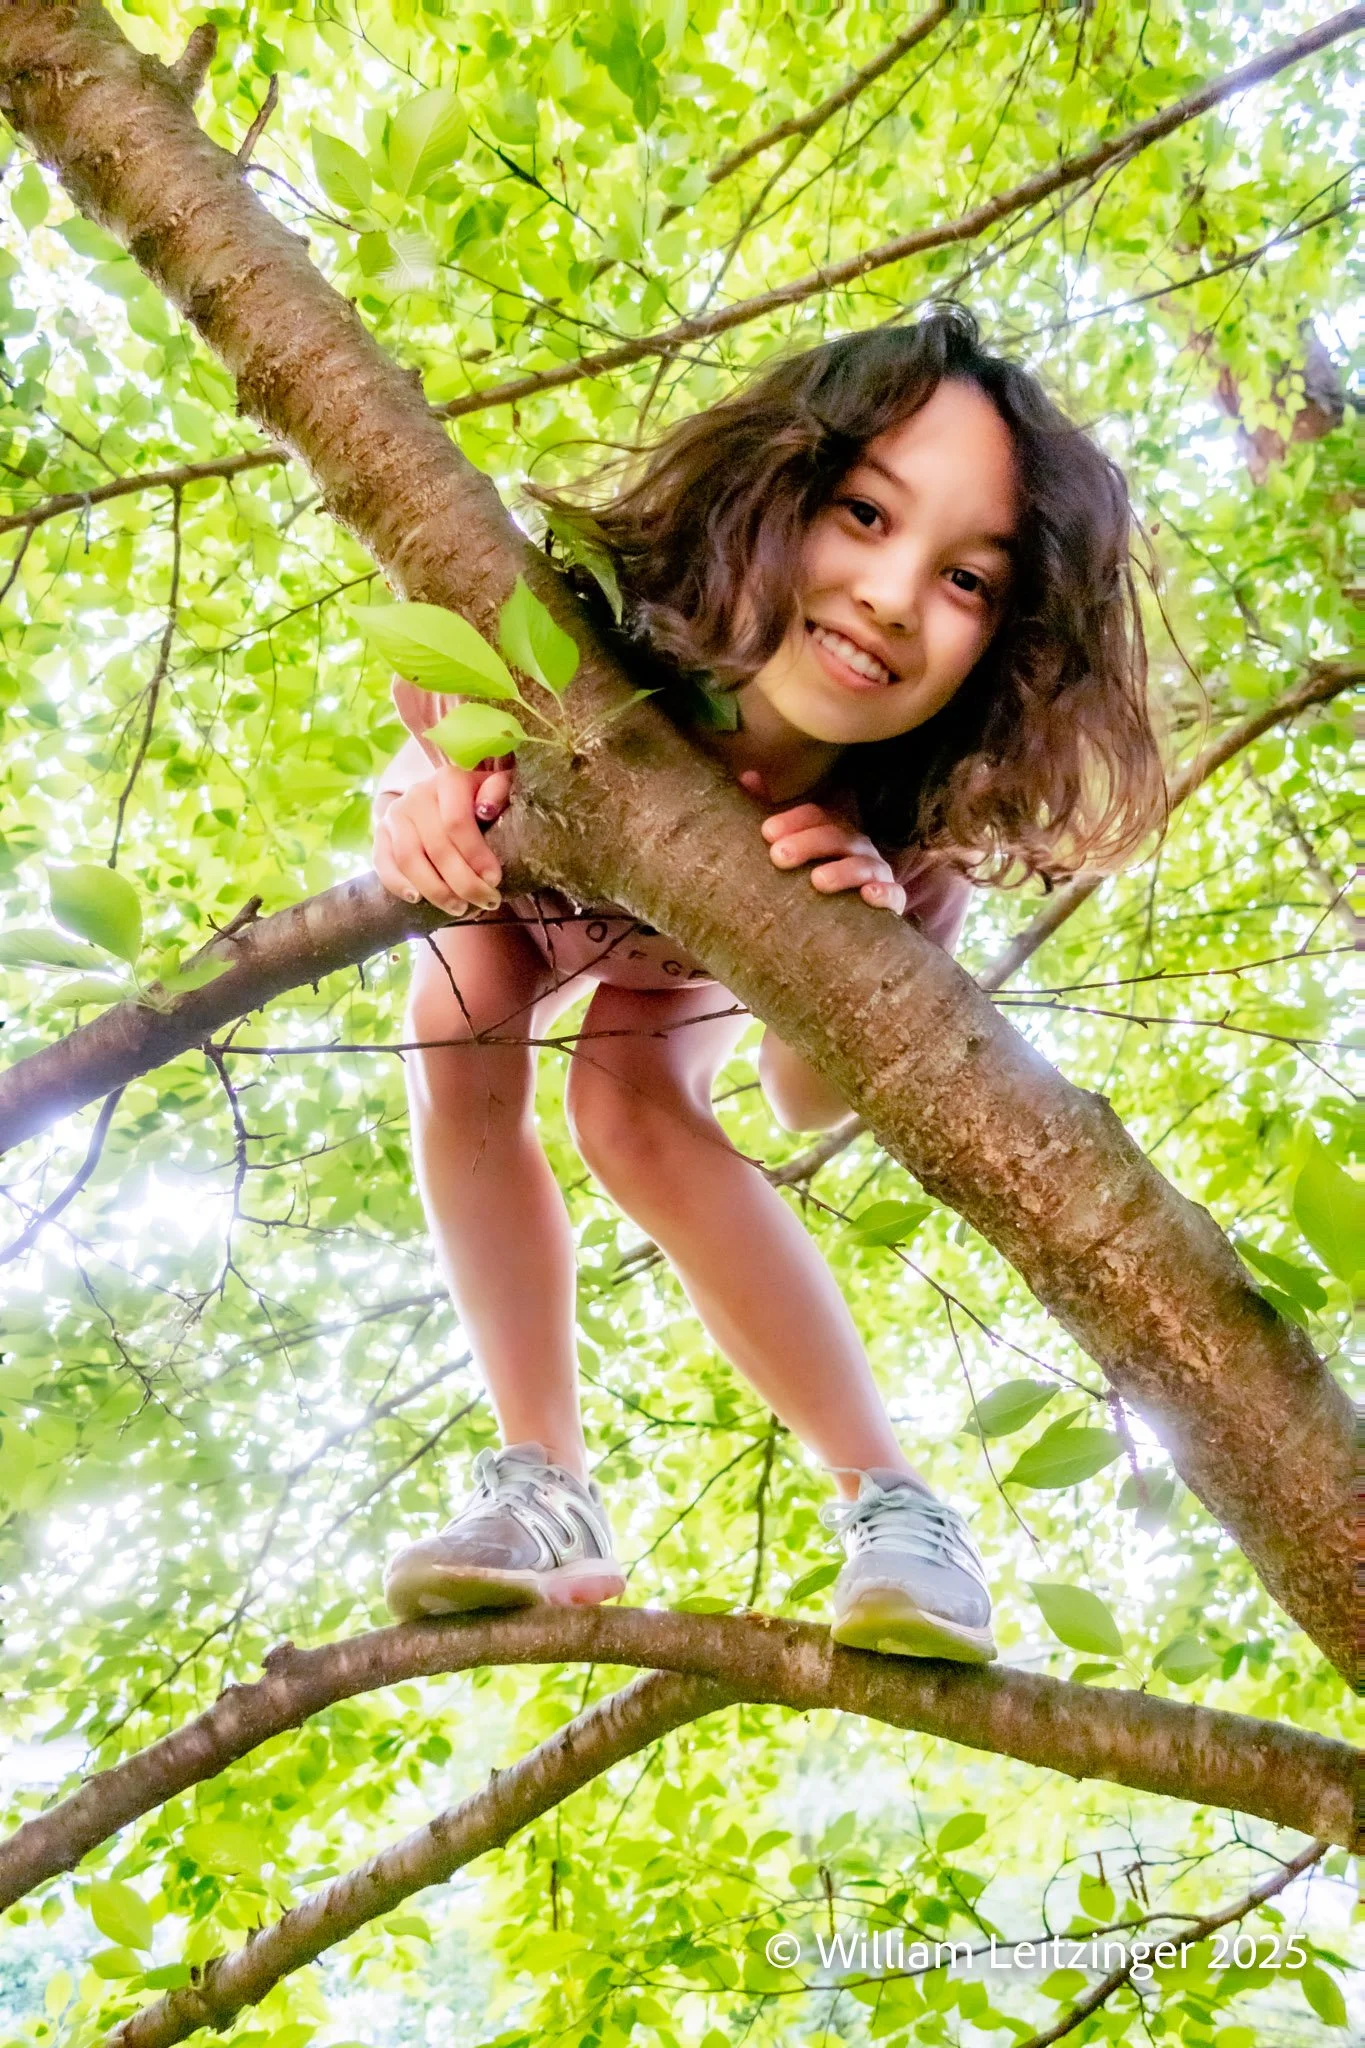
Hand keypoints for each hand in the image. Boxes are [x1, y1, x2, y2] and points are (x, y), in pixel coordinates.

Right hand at [373, 759, 513, 916]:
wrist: (437, 796)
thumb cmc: (474, 798)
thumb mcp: (493, 788)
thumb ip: (498, 791)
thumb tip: (487, 809)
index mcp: (447, 780)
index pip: (457, 822)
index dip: (476, 855)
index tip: (494, 880)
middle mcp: (417, 795)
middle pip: (437, 847)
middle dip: (464, 882)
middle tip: (486, 902)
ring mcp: (395, 815)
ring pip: (409, 859)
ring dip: (436, 890)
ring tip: (459, 908)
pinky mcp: (380, 834)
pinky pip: (383, 863)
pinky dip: (398, 884)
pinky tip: (417, 899)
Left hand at [760, 801, 905, 913]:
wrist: (837, 925)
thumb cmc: (805, 880)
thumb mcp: (786, 847)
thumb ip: (771, 819)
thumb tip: (749, 776)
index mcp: (832, 830)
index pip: (816, 815)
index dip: (794, 820)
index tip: (766, 833)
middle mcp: (856, 847)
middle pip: (837, 836)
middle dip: (808, 843)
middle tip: (779, 857)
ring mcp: (875, 872)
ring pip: (865, 864)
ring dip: (843, 871)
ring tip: (817, 881)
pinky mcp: (890, 901)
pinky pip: (895, 894)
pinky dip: (886, 892)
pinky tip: (869, 896)